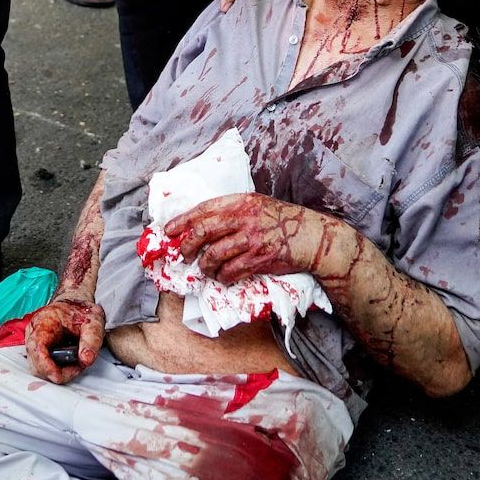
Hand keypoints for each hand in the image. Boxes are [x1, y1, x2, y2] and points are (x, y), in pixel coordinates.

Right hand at [24, 294, 105, 384]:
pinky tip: (70, 363)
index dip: (46, 366)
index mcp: (44, 321)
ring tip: (76, 363)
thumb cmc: (80, 312)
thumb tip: (86, 359)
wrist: (75, 306)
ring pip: (38, 368)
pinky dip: (56, 369)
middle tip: (78, 366)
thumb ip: (91, 340)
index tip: (59, 376)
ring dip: (57, 372)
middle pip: (36, 363)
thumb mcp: (93, 323)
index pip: (37, 348)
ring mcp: (34, 342)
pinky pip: (42, 366)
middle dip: (56, 371)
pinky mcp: (38, 350)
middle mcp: (34, 333)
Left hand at [164, 193, 341, 284]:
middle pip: (203, 232)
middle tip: (184, 256)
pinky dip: (222, 277)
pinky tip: (222, 277)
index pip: (203, 209)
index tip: (169, 231)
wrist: (310, 236)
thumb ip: (232, 210)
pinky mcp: (259, 259)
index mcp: (241, 201)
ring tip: (204, 269)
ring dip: (204, 266)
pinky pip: (231, 271)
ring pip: (214, 255)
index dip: (182, 221)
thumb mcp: (256, 205)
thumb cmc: (281, 220)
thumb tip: (201, 224)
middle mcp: (244, 218)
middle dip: (188, 247)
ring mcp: (252, 239)